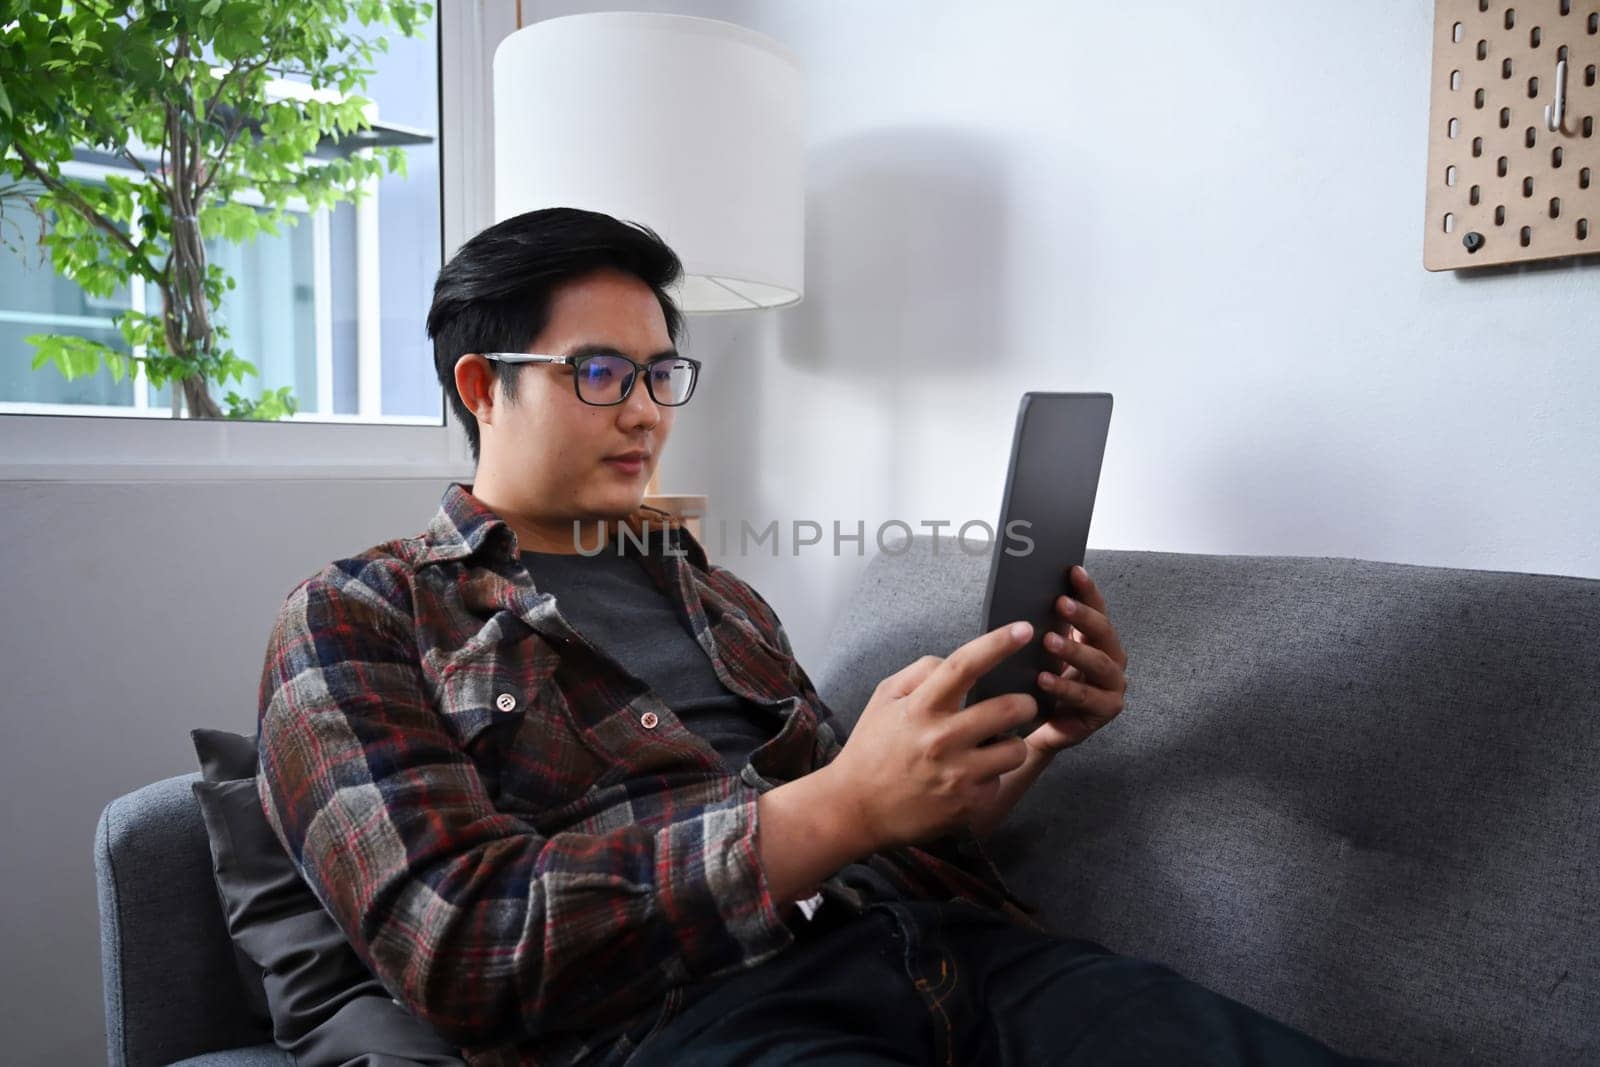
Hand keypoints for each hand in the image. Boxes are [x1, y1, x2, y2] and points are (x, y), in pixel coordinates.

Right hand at [824, 621, 1040, 852]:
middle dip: (1025, 702)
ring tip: (994, 745)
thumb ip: (919, 673)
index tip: (1023, 629)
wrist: (857, 809)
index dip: (997, 644)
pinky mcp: (968, 805)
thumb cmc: (872, 749)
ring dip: (1011, 743)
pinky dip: (991, 776)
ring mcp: (957, 775)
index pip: (963, 666)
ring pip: (1015, 749)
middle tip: (1022, 704)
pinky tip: (971, 778)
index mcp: (920, 709)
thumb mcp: (884, 700)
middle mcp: (941, 740)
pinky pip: (1000, 781)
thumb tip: (954, 661)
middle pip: (1008, 709)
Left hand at [1026, 564, 1128, 752]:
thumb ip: (1043, 626)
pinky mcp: (1106, 710)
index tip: (1073, 571)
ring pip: (1099, 663)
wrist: (1036, 726)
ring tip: (1048, 641)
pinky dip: (1064, 686)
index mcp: (1098, 639)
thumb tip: (1026, 592)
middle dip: (1083, 616)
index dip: (1087, 589)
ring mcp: (1113, 685)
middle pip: (1103, 632)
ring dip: (1073, 650)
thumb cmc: (1039, 683)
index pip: (1097, 608)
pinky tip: (1043, 678)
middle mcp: (1112, 659)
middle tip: (1060, 603)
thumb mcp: (1040, 652)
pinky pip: (1086, 696)